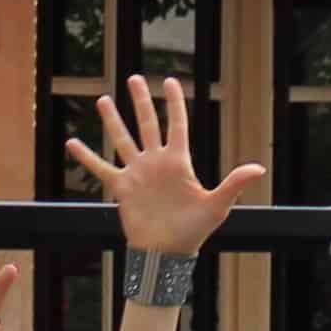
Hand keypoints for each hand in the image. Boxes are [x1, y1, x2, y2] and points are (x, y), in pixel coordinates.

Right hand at [62, 80, 263, 262]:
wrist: (166, 253)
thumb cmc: (193, 230)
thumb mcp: (216, 205)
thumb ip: (234, 184)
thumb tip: (258, 168)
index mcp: (178, 162)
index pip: (176, 125)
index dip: (173, 103)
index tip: (169, 81)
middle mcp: (156, 163)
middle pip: (147, 124)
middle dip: (140, 101)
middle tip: (134, 78)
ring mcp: (137, 174)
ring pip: (123, 139)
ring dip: (113, 120)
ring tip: (103, 100)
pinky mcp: (122, 188)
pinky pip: (101, 169)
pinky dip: (86, 157)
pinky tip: (72, 143)